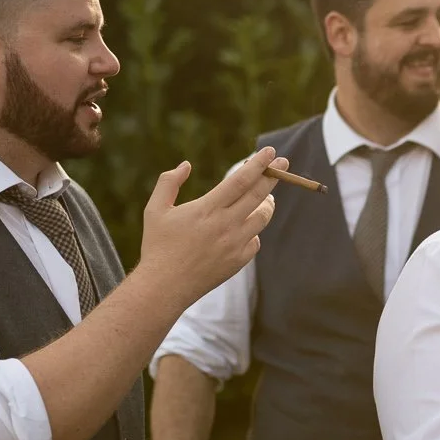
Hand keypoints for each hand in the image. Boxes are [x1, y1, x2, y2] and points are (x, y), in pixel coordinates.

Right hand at [137, 147, 282, 308]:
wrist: (165, 286)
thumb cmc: (157, 246)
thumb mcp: (155, 209)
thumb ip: (169, 182)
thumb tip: (186, 164)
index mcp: (207, 209)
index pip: (240, 180)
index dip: (258, 164)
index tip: (270, 152)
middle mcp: (225, 225)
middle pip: (259, 195)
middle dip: (274, 175)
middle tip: (283, 163)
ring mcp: (235, 244)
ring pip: (263, 217)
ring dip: (266, 203)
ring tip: (264, 196)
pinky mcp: (239, 261)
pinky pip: (255, 240)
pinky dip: (252, 231)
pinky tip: (244, 227)